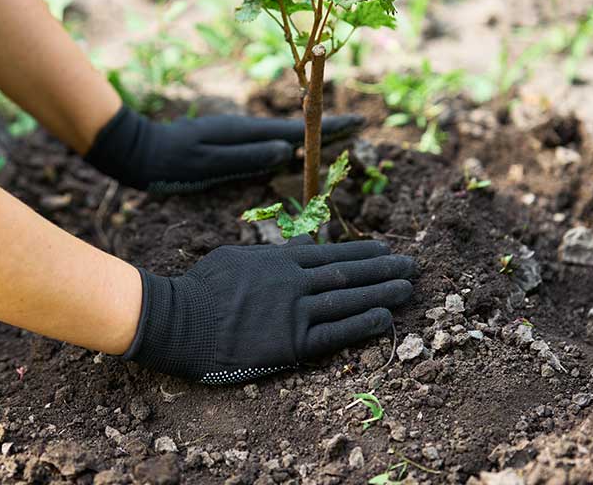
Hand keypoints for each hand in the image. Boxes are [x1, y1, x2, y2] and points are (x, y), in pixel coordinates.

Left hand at [84, 106, 361, 192]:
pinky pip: (268, 144)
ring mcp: (237, 135)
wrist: (137, 151)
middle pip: (296, 128)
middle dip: (328, 127)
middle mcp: (245, 129)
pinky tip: (294, 150)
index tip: (359, 122)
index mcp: (244, 132)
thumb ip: (247, 157)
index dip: (328, 127)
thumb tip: (287, 151)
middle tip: (361, 126)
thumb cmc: (169, 161)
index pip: (296, 130)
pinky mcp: (228, 144)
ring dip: (312, 136)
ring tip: (339, 136)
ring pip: (284, 135)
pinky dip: (290, 144)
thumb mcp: (208, 162)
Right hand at [123, 237, 415, 383]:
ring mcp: (294, 312)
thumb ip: (270, 256)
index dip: (362, 252)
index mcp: (279, 260)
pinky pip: (336, 334)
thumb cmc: (200, 288)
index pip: (330, 254)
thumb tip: (295, 250)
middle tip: (412, 265)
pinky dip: (363, 324)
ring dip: (383, 292)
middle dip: (383, 268)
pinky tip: (385, 318)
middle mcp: (293, 282)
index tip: (386, 249)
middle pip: (348, 273)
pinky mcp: (291, 343)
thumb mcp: (235, 258)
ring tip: (408, 288)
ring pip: (348, 300)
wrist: (180, 320)